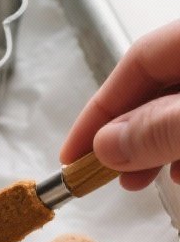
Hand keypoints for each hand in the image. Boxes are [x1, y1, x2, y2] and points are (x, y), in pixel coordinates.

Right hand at [60, 19, 179, 189]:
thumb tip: (108, 143)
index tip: (73, 153)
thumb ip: (160, 128)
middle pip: (157, 84)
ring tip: (138, 180)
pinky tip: (179, 172)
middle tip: (103, 173)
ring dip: (154, 144)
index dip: (100, 109)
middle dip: (127, 132)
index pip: (137, 61)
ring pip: (178, 105)